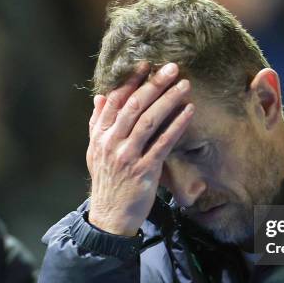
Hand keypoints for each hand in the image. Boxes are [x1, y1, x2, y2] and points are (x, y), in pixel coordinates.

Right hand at [86, 62, 193, 235]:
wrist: (109, 217)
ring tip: (184, 85)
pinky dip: (176, 125)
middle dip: (154, 84)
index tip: (146, 65)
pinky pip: (163, 143)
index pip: (115, 101)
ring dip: (168, 100)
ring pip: (149, 121)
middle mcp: (112, 142)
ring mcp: (127, 156)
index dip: (131, 81)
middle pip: (134, 106)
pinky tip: (188, 112)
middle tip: (172, 68)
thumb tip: (100, 97)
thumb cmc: (107, 182)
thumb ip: (97, 124)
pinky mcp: (144, 170)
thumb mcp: (95, 152)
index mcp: (100, 135)